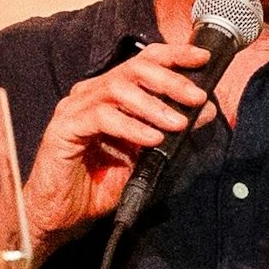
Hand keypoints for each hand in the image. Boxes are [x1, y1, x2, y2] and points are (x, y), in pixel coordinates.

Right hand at [23, 43, 212, 255]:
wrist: (64, 213)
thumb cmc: (102, 181)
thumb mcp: (146, 151)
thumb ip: (170, 127)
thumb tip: (205, 109)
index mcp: (111, 93)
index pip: (144, 61)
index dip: (174, 55)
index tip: (202, 58)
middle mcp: (92, 93)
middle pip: (134, 68)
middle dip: (170, 80)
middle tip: (197, 97)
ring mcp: (75, 108)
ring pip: (118, 89)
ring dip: (154, 105)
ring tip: (178, 123)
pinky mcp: (64, 127)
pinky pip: (101, 117)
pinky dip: (131, 126)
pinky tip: (151, 138)